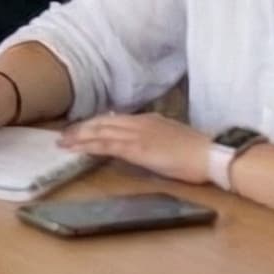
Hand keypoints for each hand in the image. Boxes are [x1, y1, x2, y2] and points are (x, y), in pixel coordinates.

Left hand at [58, 112, 212, 185]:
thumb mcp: (172, 138)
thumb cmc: (198, 152)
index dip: (96, 123)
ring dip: (79, 137)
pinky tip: (75, 149)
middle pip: (102, 123)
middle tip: (64, 134)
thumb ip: (155, 137)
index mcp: (149, 120)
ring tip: (63, 142)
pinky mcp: (135, 148)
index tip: (83, 128)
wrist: (211, 154)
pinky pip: (106, 145)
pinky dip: (88, 146)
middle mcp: (139, 123)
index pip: (115, 119)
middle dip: (82, 128)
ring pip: (99, 132)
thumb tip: (143, 143)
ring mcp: (136, 134)